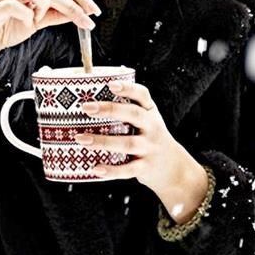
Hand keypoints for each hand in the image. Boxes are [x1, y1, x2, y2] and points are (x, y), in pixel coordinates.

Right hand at [0, 0, 100, 71]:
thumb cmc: (3, 31)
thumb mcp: (35, 21)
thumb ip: (54, 14)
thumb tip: (79, 12)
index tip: (94, 10)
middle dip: (71, 3)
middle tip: (87, 20)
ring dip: (43, 4)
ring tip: (39, 20)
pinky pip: (13, 4)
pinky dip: (26, 15)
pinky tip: (27, 23)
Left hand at [75, 81, 208, 223]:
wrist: (173, 167)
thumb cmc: (150, 138)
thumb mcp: (146, 120)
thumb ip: (125, 111)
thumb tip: (85, 103)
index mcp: (150, 112)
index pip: (142, 95)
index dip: (127, 88)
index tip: (110, 84)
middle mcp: (152, 127)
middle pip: (134, 115)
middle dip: (110, 110)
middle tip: (87, 108)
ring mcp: (149, 147)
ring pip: (127, 143)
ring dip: (103, 141)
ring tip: (81, 139)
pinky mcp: (146, 167)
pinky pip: (128, 169)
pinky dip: (112, 170)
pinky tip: (96, 168)